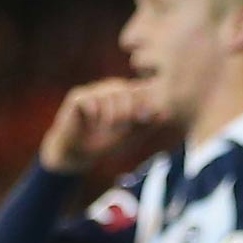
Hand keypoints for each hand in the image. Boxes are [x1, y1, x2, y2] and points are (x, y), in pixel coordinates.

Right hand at [40, 79, 163, 174]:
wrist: (81, 153)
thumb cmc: (109, 142)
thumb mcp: (134, 134)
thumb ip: (148, 123)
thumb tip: (164, 112)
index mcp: (128, 95)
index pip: (142, 91)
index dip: (144, 104)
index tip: (142, 120)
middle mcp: (111, 88)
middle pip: (128, 90)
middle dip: (129, 111)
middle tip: (122, 128)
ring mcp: (94, 91)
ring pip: (110, 94)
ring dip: (112, 115)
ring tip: (108, 128)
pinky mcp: (78, 97)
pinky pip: (91, 100)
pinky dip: (95, 115)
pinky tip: (92, 124)